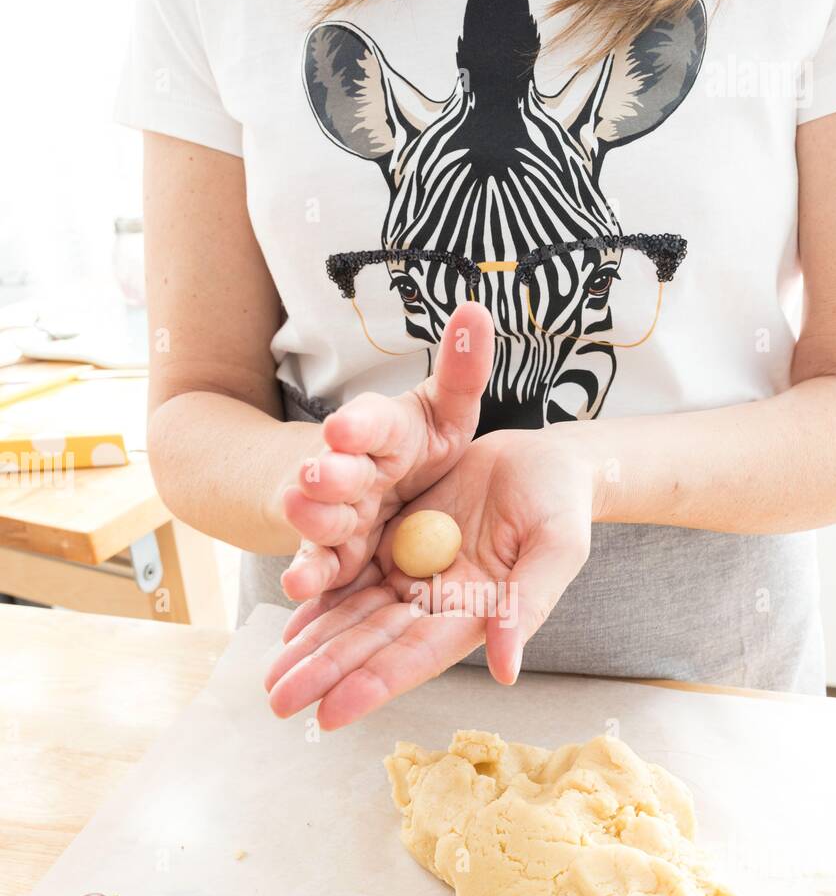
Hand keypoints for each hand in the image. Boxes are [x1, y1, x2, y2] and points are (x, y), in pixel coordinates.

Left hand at [265, 427, 595, 727]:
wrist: (547, 461)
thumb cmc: (562, 503)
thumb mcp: (557, 547)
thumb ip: (528, 605)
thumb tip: (506, 672)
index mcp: (475, 613)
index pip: (416, 657)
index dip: (372, 685)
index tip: (328, 714)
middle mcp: (439, 605)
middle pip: (373, 645)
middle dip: (326, 675)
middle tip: (277, 701)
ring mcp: (416, 577)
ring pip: (355, 618)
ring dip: (314, 649)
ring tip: (271, 677)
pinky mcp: (399, 546)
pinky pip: (353, 580)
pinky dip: (322, 603)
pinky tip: (290, 627)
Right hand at [279, 301, 493, 600]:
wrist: (374, 488)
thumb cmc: (416, 445)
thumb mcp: (445, 410)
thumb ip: (461, 371)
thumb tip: (476, 310)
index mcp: (383, 431)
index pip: (371, 421)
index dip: (359, 425)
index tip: (346, 428)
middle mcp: (352, 469)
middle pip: (339, 469)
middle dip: (329, 471)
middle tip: (318, 473)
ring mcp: (335, 512)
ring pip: (320, 516)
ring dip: (312, 517)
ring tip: (304, 515)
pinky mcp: (330, 554)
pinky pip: (319, 565)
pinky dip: (309, 574)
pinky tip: (300, 585)